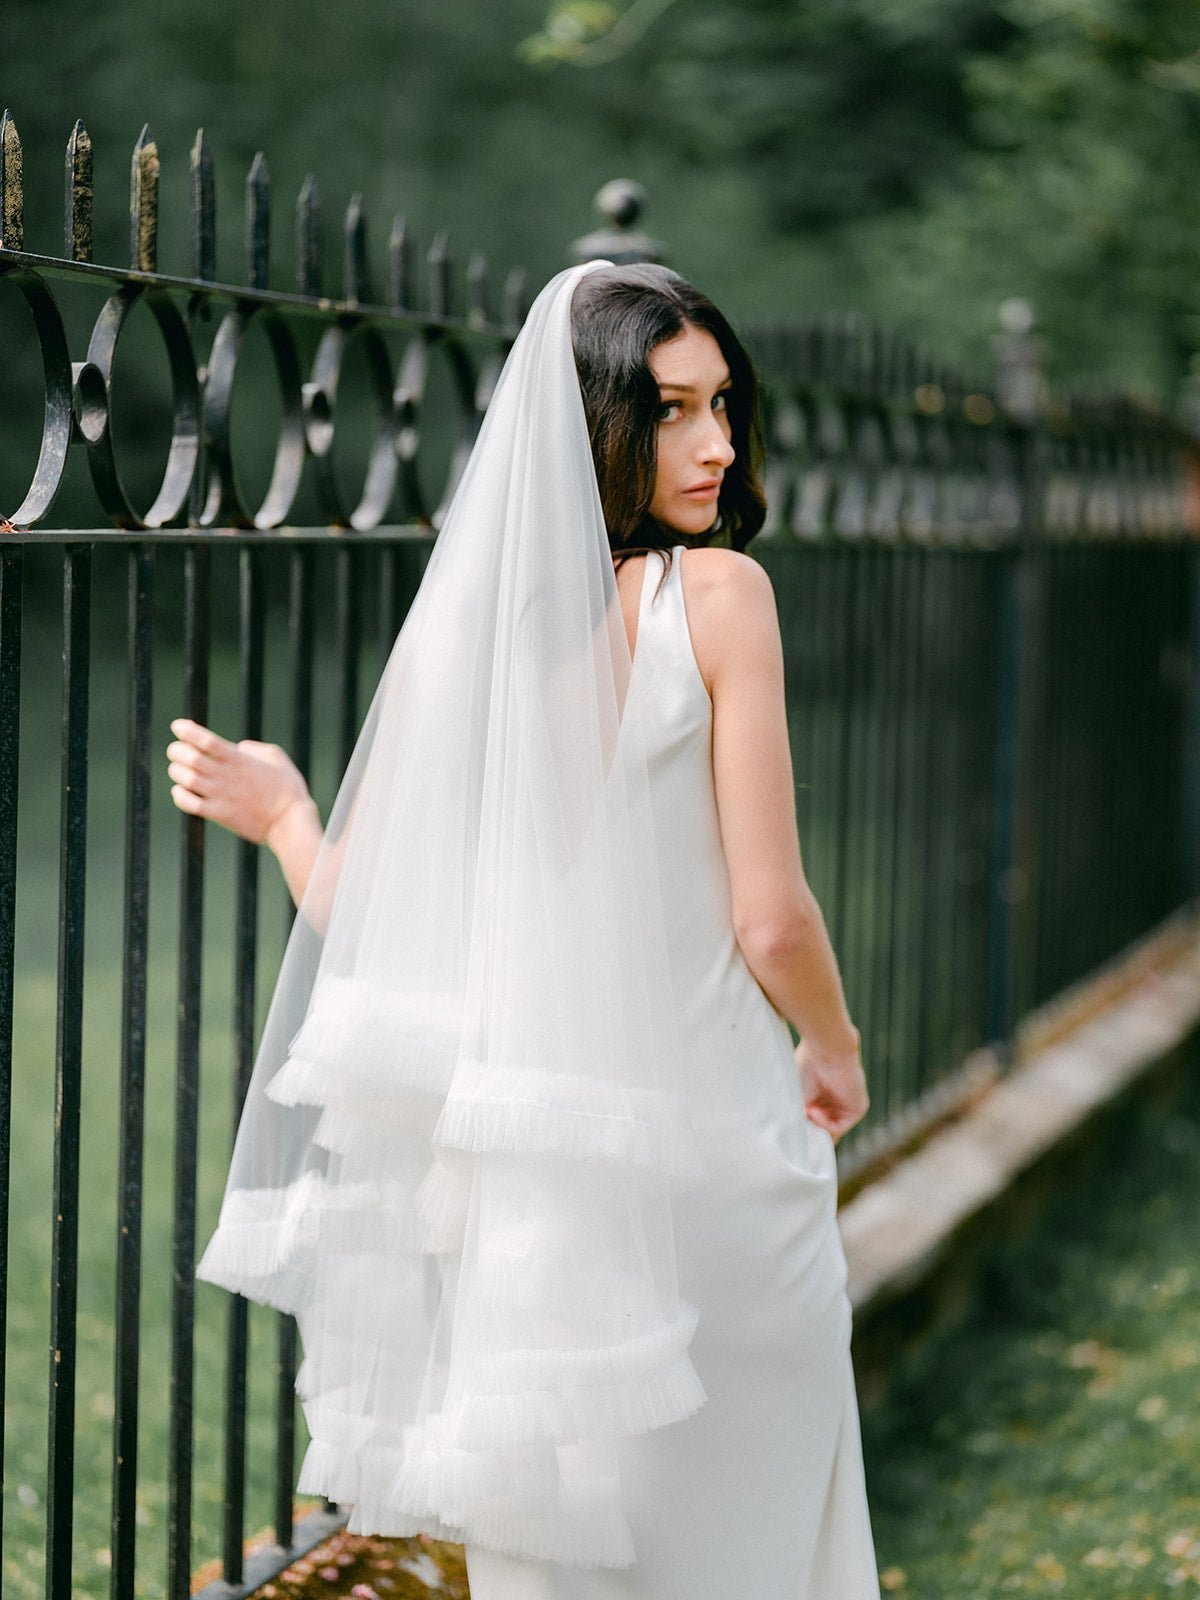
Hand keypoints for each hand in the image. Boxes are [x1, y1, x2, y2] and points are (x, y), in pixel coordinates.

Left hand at [166, 717, 313, 847]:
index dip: (187, 730)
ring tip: (179, 770)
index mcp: (239, 759)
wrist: (290, 822)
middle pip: (189, 757)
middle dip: (176, 751)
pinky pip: (189, 803)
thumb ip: (254, 749)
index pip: (205, 740)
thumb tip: (239, 747)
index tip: (178, 726)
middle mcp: (226, 775)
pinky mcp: (219, 814)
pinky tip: (181, 791)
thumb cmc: (288, 789)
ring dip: (176, 772)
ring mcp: (221, 796)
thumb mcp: (276, 757)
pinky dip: (179, 795)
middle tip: (176, 751)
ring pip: (186, 779)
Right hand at [795, 1037, 868, 1143]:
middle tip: (794, 1137)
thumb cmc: (804, 1067)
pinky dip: (825, 1125)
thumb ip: (797, 1121)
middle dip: (809, 1137)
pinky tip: (814, 1111)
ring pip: (830, 1134)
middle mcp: (832, 1104)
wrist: (826, 1050)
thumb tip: (792, 1145)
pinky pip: (839, 1127)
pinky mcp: (857, 1109)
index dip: (802, 1136)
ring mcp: (845, 1107)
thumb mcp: (795, 1099)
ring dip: (815, 1130)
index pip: (812, 1126)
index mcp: (817, 1099)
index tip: (788, 1143)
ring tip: (803, 1117)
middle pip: (822, 1134)